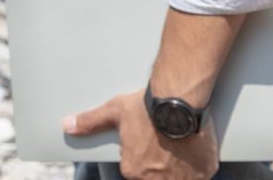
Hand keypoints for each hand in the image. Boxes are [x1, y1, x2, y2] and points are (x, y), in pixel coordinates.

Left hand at [65, 90, 218, 179]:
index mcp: (133, 171)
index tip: (147, 140)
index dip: (141, 153)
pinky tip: (193, 147)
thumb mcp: (114, 112)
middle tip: (163, 141)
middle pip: (156, 176)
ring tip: (178, 145)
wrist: (180, 100)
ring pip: (178, 178)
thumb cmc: (146, 106)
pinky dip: (198, 165)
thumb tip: (66, 126)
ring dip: (178, 167)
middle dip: (159, 163)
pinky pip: (201, 175)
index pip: (135, 169)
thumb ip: (90, 122)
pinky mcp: (205, 174)